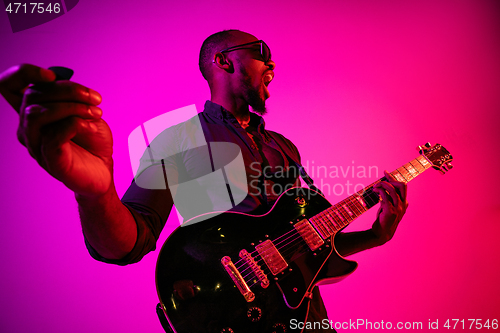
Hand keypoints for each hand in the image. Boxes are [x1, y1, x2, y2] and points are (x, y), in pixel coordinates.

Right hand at [0, 64, 112, 196]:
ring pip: (36, 114)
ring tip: (96, 113)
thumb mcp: (85, 111)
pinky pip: (53, 135)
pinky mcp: (50, 159)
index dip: (24, 73)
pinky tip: (92, 126)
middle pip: (32, 95)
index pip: (9, 85)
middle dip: (68, 90)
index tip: (52, 75)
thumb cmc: (92, 141)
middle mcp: (28, 127)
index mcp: (34, 111)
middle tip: (95, 99)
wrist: (103, 170)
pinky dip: (76, 124)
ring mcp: (36, 144)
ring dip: (70, 107)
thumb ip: (72, 97)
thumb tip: (63, 82)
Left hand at [371, 170, 408, 243]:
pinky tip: (375, 191)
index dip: (393, 178)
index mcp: (404, 203)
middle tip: (380, 181)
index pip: (402, 186)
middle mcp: (403, 205)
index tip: (385, 172)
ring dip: (382, 185)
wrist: (382, 233)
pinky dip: (379, 191)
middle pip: (402, 185)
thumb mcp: (389, 207)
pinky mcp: (390, 211)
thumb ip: (390, 199)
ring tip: (375, 187)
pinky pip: (385, 196)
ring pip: (392, 189)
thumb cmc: (384, 219)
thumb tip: (383, 189)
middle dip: (391, 180)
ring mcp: (398, 208)